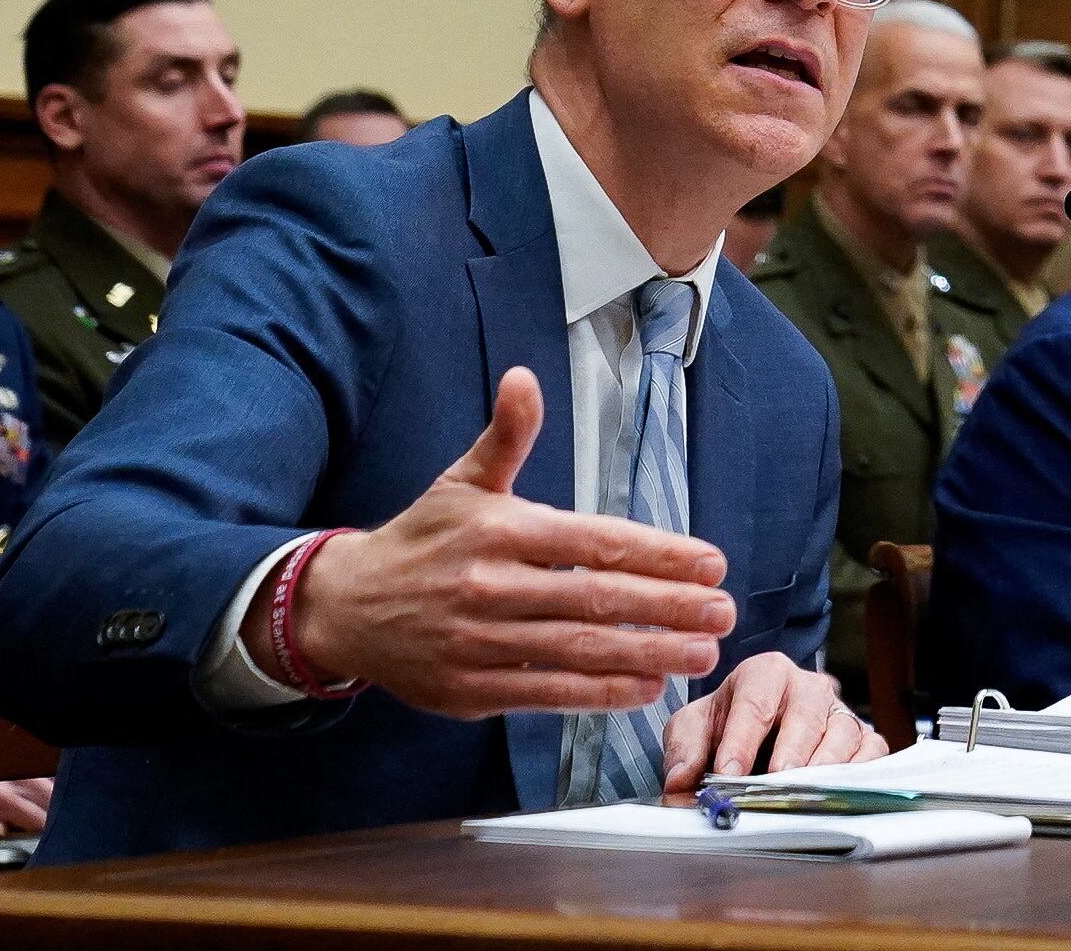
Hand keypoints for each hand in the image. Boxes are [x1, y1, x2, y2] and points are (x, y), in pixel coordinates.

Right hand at [264, 367, 733, 718]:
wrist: (346, 609)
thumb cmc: (421, 540)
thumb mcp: (460, 482)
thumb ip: (506, 437)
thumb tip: (522, 376)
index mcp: (500, 530)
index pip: (594, 542)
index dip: (657, 553)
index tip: (711, 563)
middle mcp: (492, 586)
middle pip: (597, 598)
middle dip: (669, 606)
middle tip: (724, 610)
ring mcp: (482, 643)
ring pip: (580, 649)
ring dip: (649, 652)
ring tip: (703, 650)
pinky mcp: (472, 691)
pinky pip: (547, 693)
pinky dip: (599, 694)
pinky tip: (647, 686)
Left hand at [658, 651, 885, 792]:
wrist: (757, 732)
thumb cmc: (727, 726)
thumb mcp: (695, 728)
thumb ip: (684, 750)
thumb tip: (681, 780)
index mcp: (764, 674)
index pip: (754, 703)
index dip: (740, 740)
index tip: (726, 773)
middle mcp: (807, 687)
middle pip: (806, 713)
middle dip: (790, 751)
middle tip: (774, 780)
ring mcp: (839, 712)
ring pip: (842, 732)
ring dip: (824, 767)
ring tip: (803, 796)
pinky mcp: (862, 738)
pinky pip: (871, 753)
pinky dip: (859, 774)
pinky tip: (838, 796)